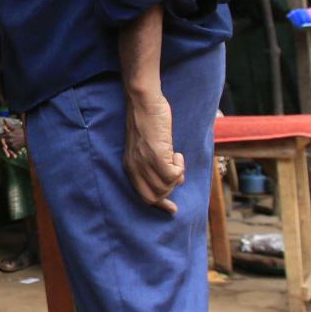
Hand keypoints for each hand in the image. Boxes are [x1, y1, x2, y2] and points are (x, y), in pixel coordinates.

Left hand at [0, 117, 26, 156]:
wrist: (30, 137)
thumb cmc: (23, 130)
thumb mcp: (15, 126)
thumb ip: (9, 124)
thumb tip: (4, 119)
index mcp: (8, 134)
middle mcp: (9, 140)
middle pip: (0, 142)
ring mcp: (12, 145)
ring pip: (4, 146)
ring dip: (0, 146)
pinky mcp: (15, 148)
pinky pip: (9, 149)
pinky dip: (6, 148)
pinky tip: (4, 148)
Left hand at [124, 91, 184, 212]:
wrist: (144, 102)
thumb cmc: (148, 121)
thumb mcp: (145, 148)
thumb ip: (153, 164)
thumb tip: (174, 180)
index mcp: (130, 168)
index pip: (143, 196)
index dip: (160, 204)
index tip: (172, 209)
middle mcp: (135, 168)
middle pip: (155, 195)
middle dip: (170, 188)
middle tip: (176, 172)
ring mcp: (145, 163)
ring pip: (166, 186)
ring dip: (177, 175)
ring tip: (175, 157)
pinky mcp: (157, 155)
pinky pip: (173, 175)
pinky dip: (180, 167)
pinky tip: (177, 153)